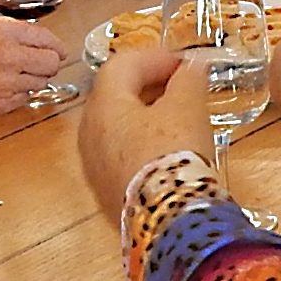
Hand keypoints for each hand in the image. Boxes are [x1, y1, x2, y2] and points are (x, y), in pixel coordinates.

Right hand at [0, 16, 65, 118]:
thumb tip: (33, 38)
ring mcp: (8, 82)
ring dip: (33, 80)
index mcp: (5, 31)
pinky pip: (24, 99)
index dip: (56, 47)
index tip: (58, 51)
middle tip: (41, 65)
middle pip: (51, 63)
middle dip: (49, 64)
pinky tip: (4, 88)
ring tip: (15, 76)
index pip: (48, 39)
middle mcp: (10, 55)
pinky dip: (19, 94)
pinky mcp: (1, 103)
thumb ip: (9, 32)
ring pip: (40, 83)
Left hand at [77, 46, 214, 211]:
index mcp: (103, 107)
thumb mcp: (187, 109)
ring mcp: (94, 168)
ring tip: (179, 119)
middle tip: (181, 87)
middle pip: (114, 97)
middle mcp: (89, 135)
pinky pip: (121, 156)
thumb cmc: (174, 154)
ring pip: (117, 129)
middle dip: (149, 86)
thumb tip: (192, 66)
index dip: (154, 58)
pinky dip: (142, 144)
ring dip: (146, 117)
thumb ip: (189, 80)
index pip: (121, 66)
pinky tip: (168, 153)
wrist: (167, 222)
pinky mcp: (106, 194)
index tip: (184, 64)